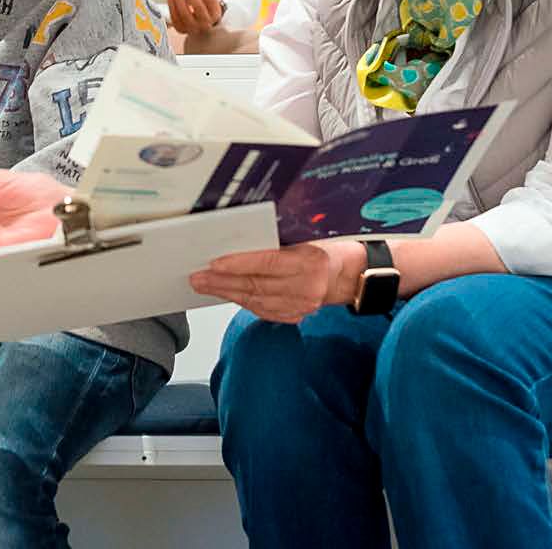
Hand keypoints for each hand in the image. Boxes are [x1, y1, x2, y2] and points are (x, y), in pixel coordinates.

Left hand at [166, 0, 225, 35]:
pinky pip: (175, 18)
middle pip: (198, 6)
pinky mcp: (181, 29)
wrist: (202, 28)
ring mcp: (193, 27)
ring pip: (185, 13)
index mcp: (215, 13)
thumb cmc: (205, 10)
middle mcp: (205, 22)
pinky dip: (172, 6)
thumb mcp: (209, 2)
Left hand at [188, 240, 361, 323]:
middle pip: (256, 285)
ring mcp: (302, 305)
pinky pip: (263, 311)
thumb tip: (239, 240)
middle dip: (222, 281)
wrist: (352, 275)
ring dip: (227, 293)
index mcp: (310, 262)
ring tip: (206, 285)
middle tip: (198, 277)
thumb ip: (278, 240)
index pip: (267, 263)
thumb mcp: (308, 236)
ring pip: (256, 301)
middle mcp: (306, 287)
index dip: (238, 264)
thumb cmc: (329, 248)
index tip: (214, 263)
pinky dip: (243, 302)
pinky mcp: (296, 315)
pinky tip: (228, 295)